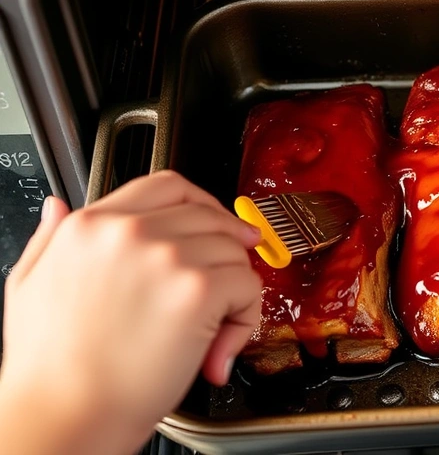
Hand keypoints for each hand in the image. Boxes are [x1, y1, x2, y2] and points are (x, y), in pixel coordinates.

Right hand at [0, 171, 261, 454]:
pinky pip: (248, 286)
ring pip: (233, 251)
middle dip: (227, 245)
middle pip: (208, 215)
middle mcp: (129, 231)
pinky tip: (219, 346)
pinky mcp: (197, 290)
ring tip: (214, 327)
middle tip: (232, 274)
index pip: (166, 186)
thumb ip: (49, 238)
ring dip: (235, 288)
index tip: (217, 224)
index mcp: (90, 225)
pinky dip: (246, 317)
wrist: (64, 413)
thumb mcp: (28, 285)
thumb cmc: (49, 365)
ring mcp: (166, 257)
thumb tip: (58, 206)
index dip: (202, 204)